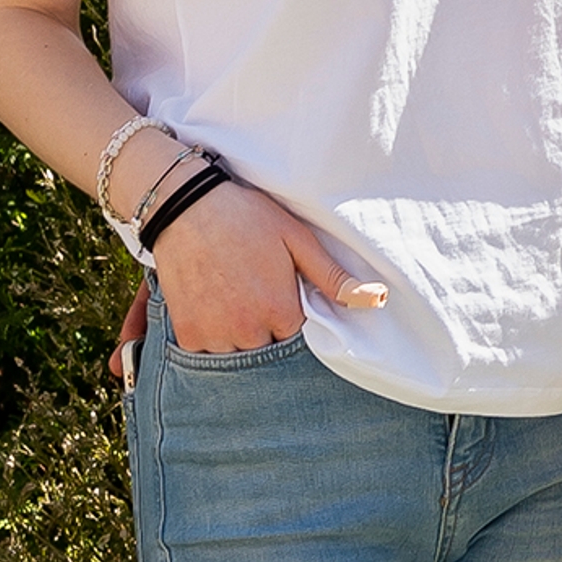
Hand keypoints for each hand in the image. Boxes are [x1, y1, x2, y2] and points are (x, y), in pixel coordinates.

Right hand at [152, 178, 390, 362]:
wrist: (185, 205)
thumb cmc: (246, 217)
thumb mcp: (297, 239)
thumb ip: (333, 277)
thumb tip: (377, 300)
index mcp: (279, 311)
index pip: (299, 340)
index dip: (291, 318)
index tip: (282, 297)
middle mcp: (247, 330)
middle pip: (268, 351)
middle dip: (267, 331)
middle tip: (253, 294)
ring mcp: (214, 335)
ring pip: (237, 355)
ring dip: (239, 337)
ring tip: (232, 298)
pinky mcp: (187, 334)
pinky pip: (207, 352)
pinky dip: (212, 337)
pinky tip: (213, 305)